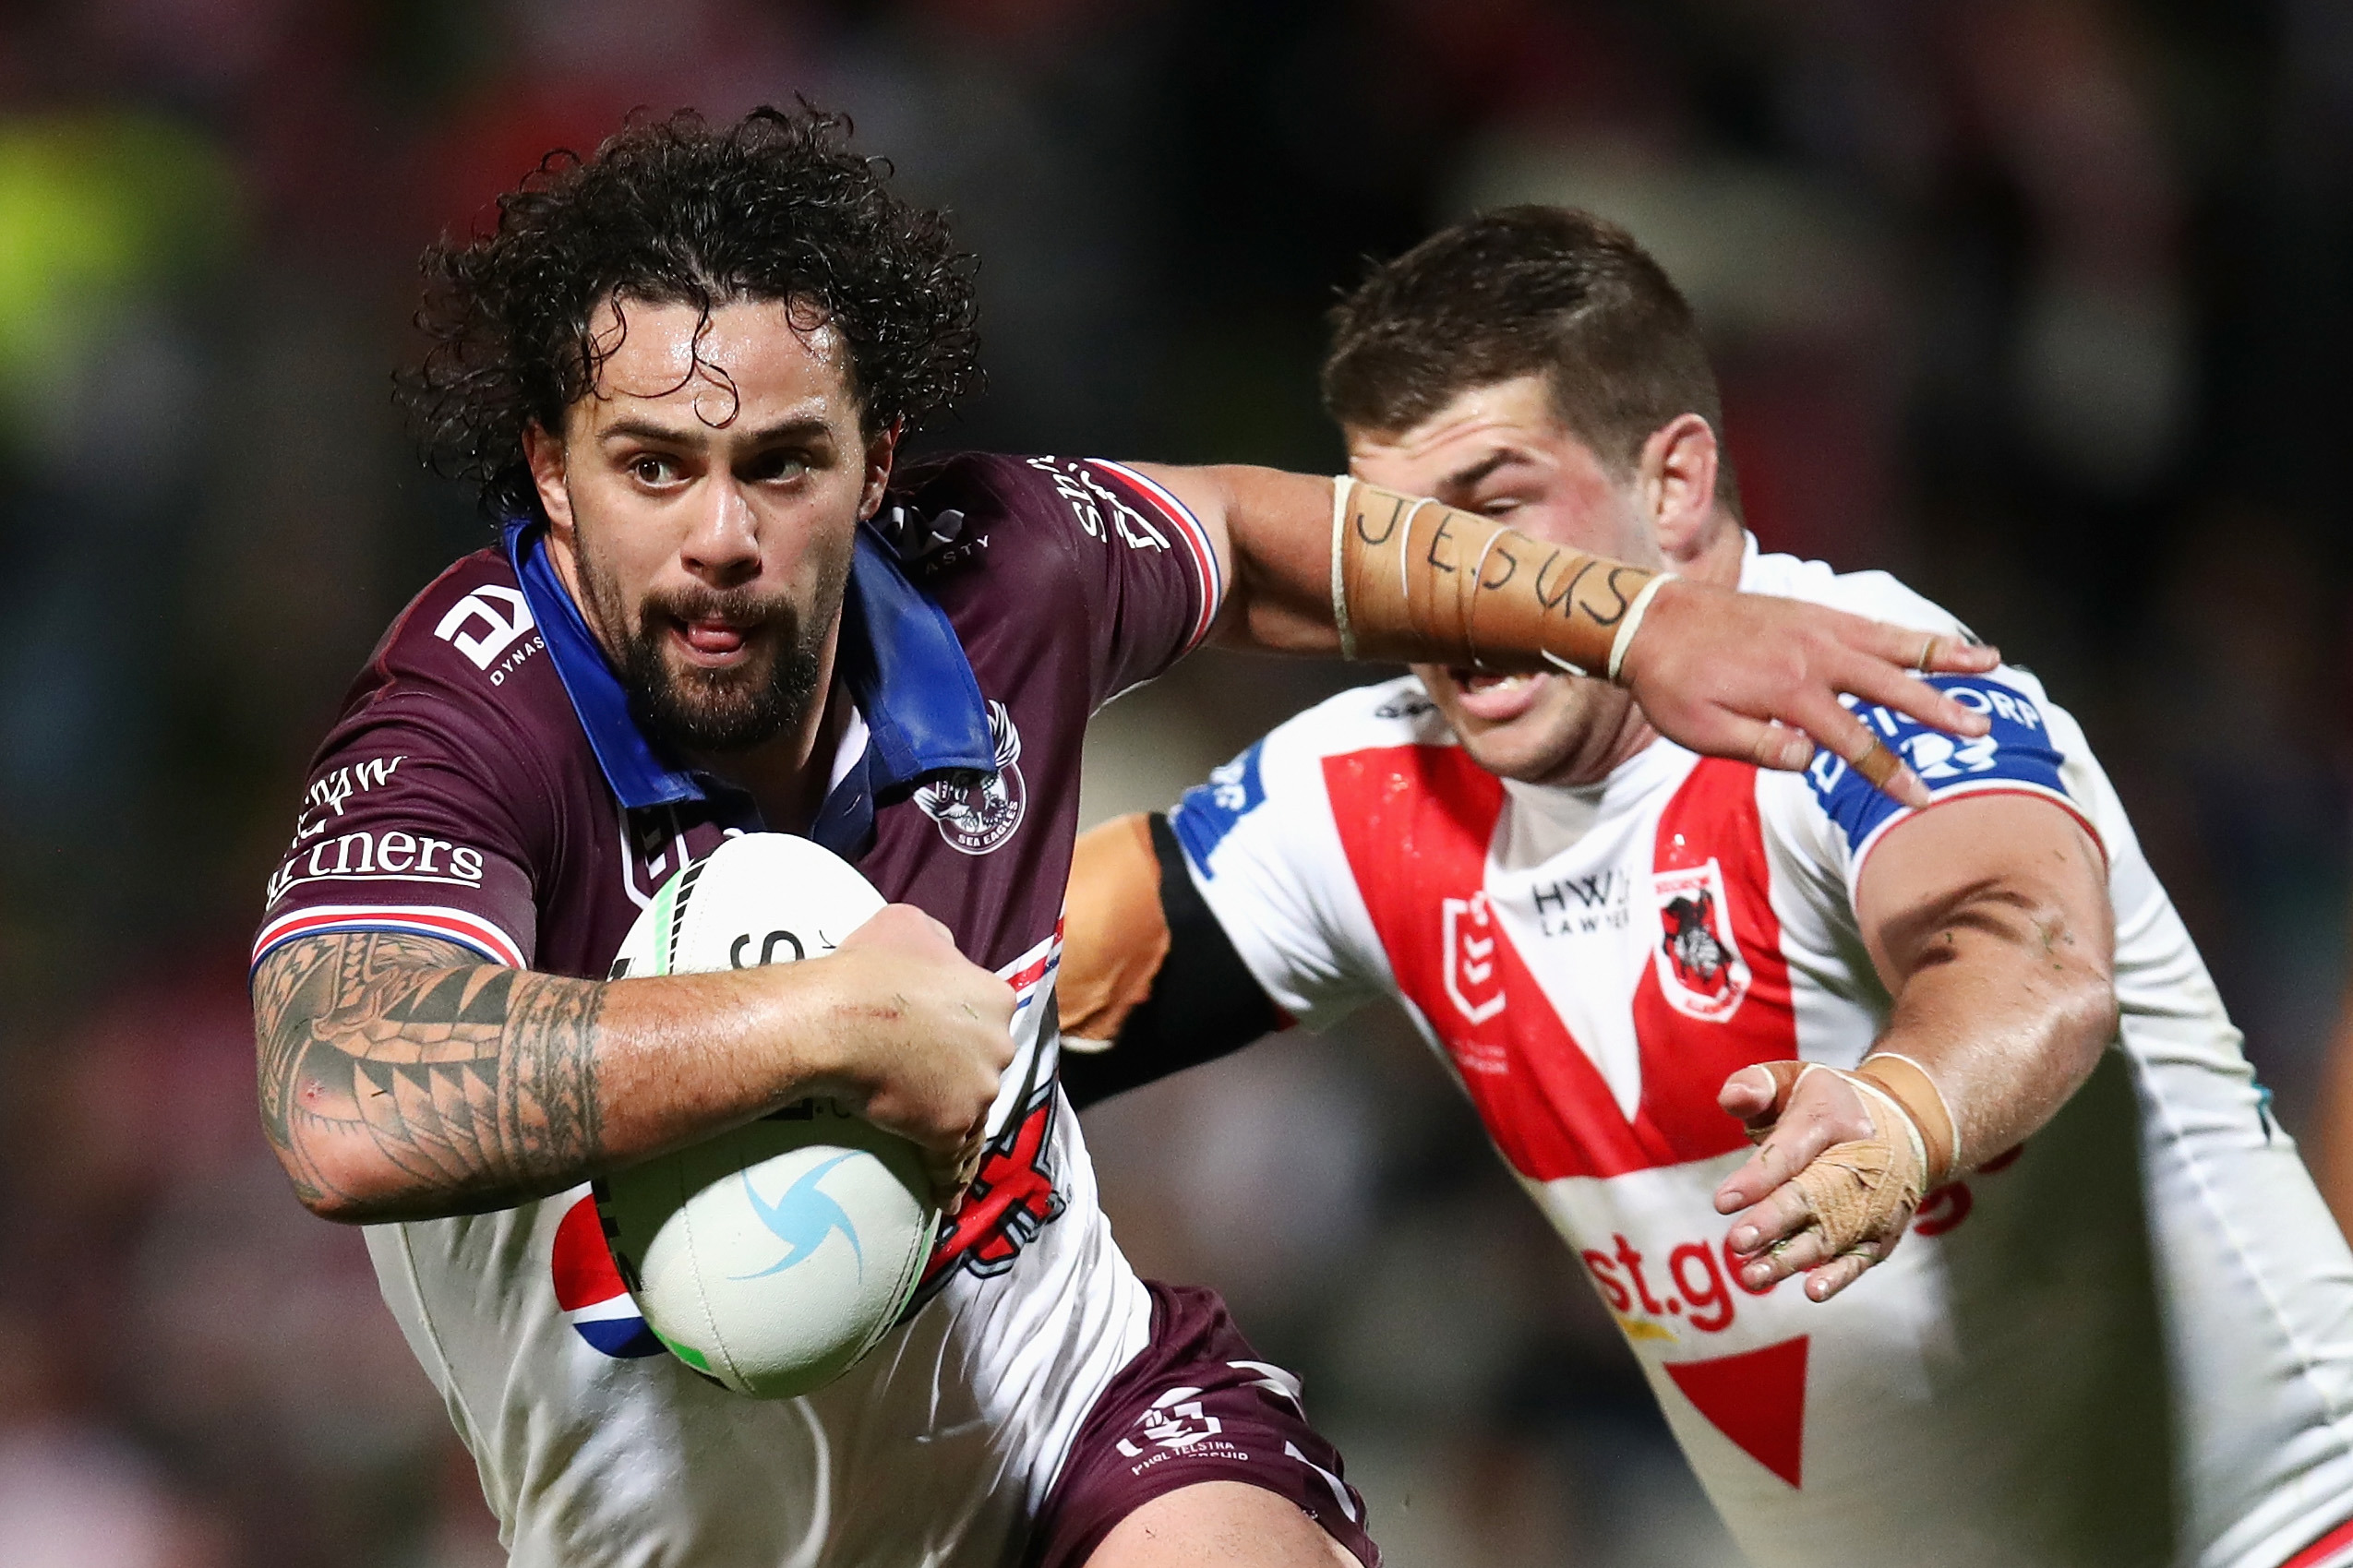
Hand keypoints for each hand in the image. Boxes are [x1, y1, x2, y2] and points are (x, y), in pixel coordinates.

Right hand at [812, 904, 1015, 1199]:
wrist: (839, 1018)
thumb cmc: (870, 966)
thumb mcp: (909, 924)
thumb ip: (938, 941)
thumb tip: (944, 951)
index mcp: (993, 996)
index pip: (986, 1018)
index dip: (962, 1029)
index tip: (939, 1039)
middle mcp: (998, 1044)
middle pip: (983, 1065)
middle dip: (960, 1074)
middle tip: (920, 1080)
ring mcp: (977, 1090)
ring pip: (970, 1112)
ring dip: (953, 1124)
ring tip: (930, 1138)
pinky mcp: (950, 1129)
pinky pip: (952, 1161)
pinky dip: (947, 1180)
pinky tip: (944, 1197)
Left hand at [1619, 583, 2000, 807]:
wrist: (1651, 620)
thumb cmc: (1672, 684)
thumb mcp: (1701, 731)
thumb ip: (1759, 748)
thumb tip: (1813, 760)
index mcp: (1787, 691)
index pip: (1852, 740)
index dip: (1889, 772)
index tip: (1922, 798)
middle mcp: (1812, 653)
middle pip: (1888, 686)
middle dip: (1937, 709)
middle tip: (1980, 730)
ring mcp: (1816, 625)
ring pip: (1892, 643)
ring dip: (1941, 656)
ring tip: (1990, 662)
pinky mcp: (1813, 610)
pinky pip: (1871, 622)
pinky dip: (1908, 633)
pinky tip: (1937, 641)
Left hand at [1713, 1061, 1924, 1301]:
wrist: (1903, 1126)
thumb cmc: (1827, 1103)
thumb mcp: (1793, 1078)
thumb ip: (1756, 1084)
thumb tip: (1732, 1098)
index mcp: (1829, 1119)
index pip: (1790, 1151)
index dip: (1757, 1177)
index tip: (1722, 1202)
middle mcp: (1856, 1164)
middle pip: (1810, 1196)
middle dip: (1772, 1221)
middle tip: (1736, 1243)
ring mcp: (1871, 1203)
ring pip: (1830, 1234)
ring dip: (1792, 1258)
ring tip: (1753, 1276)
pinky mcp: (1880, 1233)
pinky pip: (1860, 1257)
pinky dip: (1839, 1275)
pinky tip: (1812, 1291)